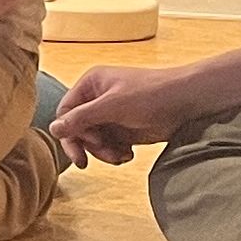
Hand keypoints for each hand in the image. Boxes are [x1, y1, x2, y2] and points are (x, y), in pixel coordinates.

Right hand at [47, 62, 193, 169]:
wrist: (187, 101)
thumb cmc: (152, 94)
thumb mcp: (113, 106)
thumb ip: (82, 118)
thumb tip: (53, 129)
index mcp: (90, 84)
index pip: (66, 113)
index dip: (71, 134)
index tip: (82, 152)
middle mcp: (98, 99)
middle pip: (79, 130)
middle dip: (92, 145)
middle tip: (107, 156)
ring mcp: (111, 115)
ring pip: (94, 141)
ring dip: (104, 152)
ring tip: (121, 156)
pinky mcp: (124, 129)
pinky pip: (109, 146)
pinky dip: (115, 154)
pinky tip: (128, 155)